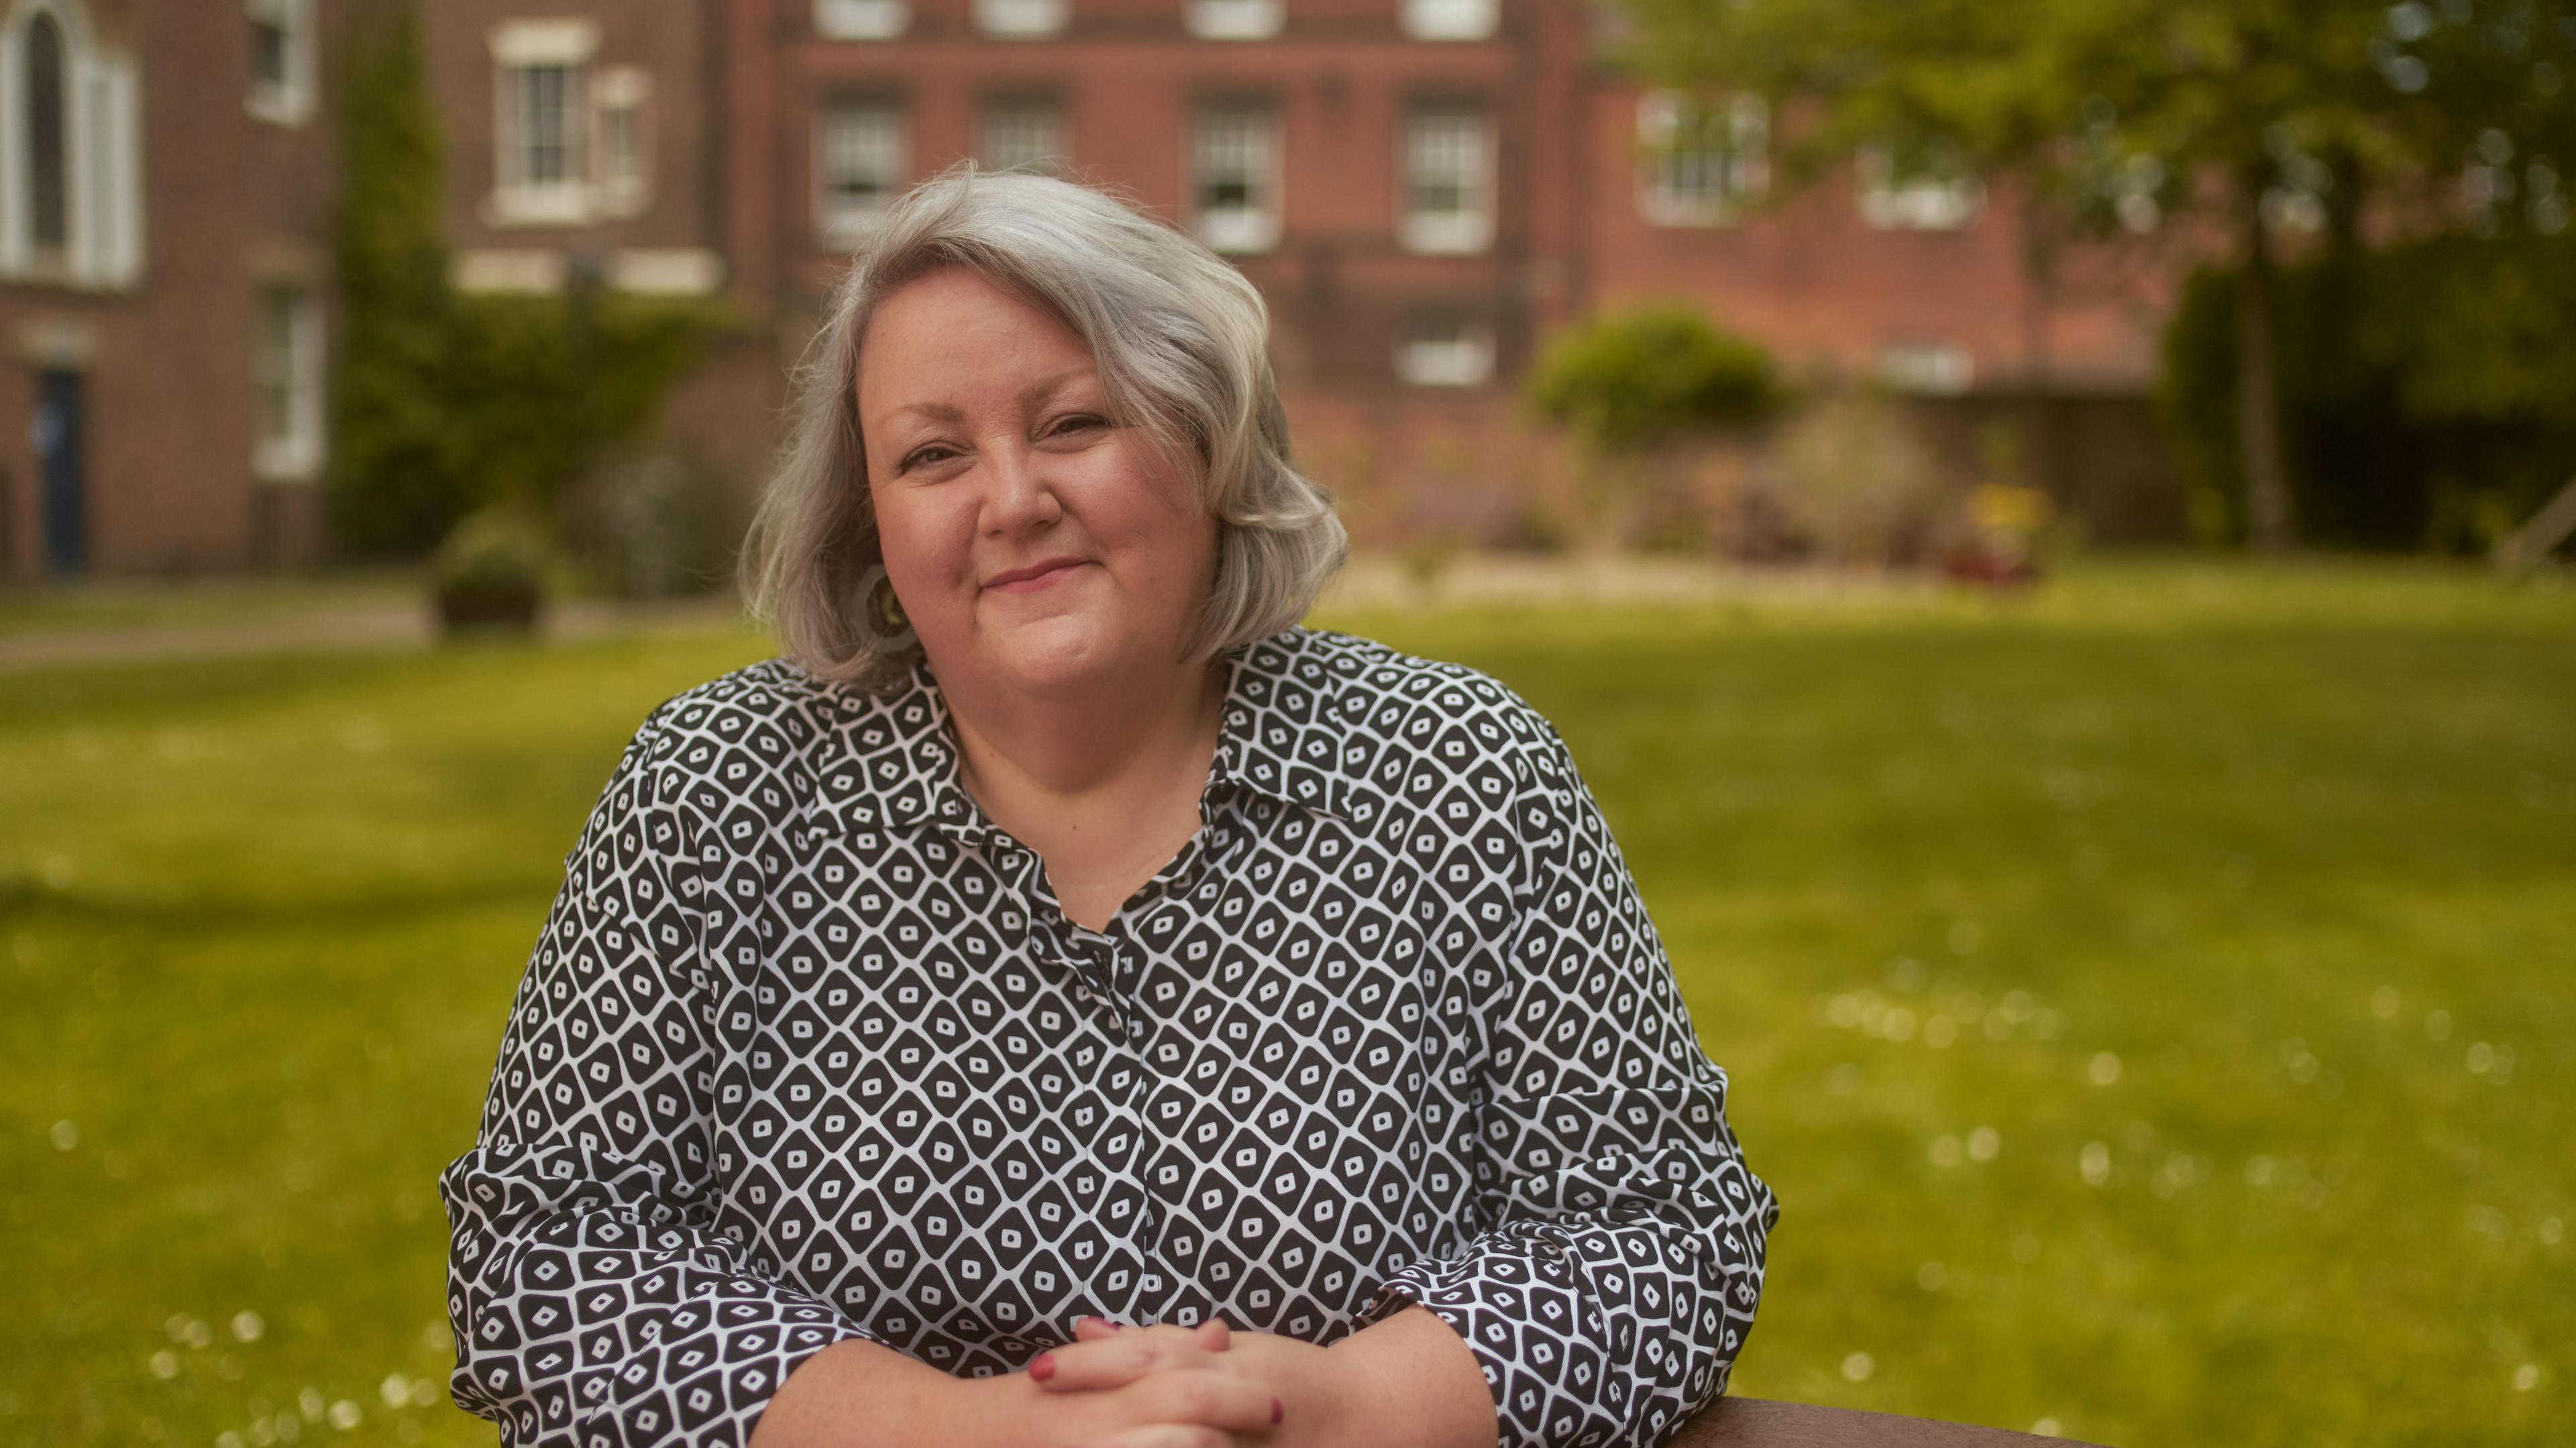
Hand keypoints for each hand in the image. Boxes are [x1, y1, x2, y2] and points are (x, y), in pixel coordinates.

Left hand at [1018, 1315, 1382, 1447]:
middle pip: (1149, 1400)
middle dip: (1091, 1402)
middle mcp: (1231, 1409)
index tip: (1039, 1368)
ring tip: (1060, 1440)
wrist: (1367, 1419)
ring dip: (1116, 1441)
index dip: (1092, 1364)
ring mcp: (1239, 1447)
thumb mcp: (1233, 1349)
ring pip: (1170, 1442)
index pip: (1149, 1358)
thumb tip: (1086, 1327)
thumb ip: (1165, 1341)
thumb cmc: (1293, 1378)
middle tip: (1033, 1395)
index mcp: (1226, 1367)